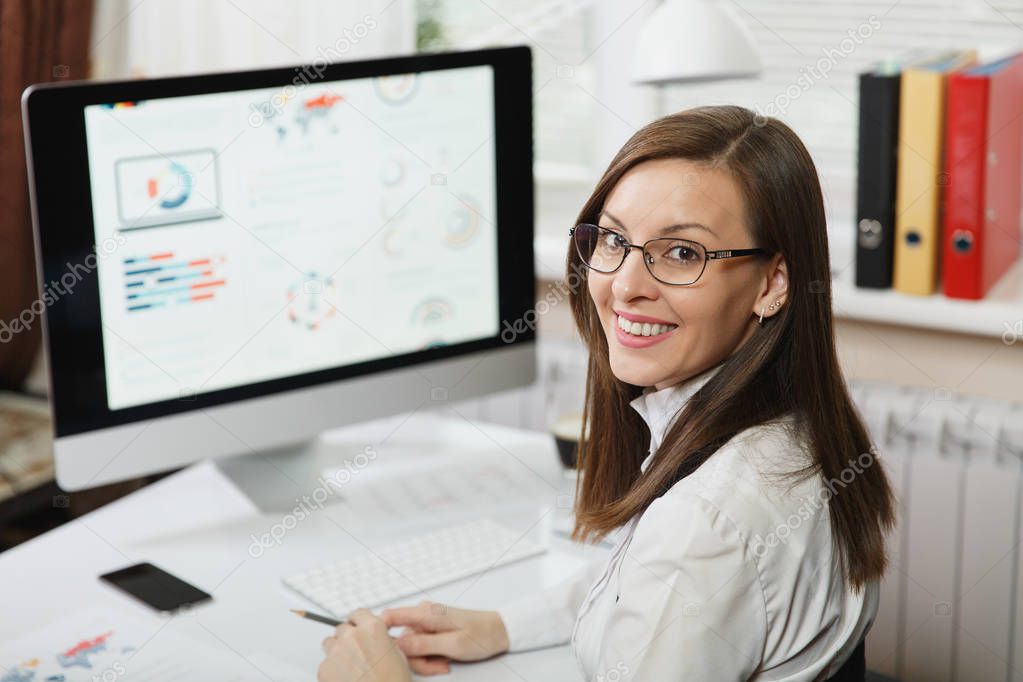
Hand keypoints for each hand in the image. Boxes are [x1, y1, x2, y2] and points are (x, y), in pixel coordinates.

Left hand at [317, 608, 410, 681]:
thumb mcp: (396, 653)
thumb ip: (381, 638)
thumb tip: (374, 637)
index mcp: (372, 628)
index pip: (358, 613)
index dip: (359, 622)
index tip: (358, 627)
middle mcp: (352, 636)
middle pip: (342, 628)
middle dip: (347, 638)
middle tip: (356, 653)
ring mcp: (336, 651)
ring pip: (329, 643)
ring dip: (337, 651)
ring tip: (350, 668)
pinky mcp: (324, 669)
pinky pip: (325, 664)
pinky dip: (332, 670)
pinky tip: (346, 680)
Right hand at [381, 600, 509, 675]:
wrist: (498, 631)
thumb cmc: (481, 634)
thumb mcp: (453, 644)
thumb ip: (424, 644)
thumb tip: (397, 645)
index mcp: (425, 612)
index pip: (390, 616)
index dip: (380, 634)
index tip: (385, 654)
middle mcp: (421, 614)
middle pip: (400, 641)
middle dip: (415, 659)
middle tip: (436, 666)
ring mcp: (425, 623)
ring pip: (410, 648)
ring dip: (424, 661)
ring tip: (443, 663)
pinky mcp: (429, 631)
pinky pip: (419, 648)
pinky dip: (428, 658)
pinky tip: (442, 660)